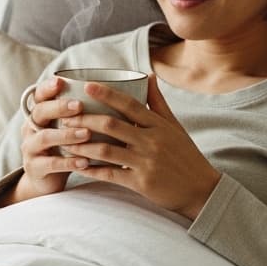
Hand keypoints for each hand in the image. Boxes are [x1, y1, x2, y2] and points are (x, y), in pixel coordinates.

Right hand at [5, 76, 91, 203]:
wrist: (47, 179)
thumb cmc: (65, 147)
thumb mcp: (69, 127)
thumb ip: (83, 112)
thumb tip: (116, 93)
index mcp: (39, 114)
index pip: (39, 95)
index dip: (47, 88)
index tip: (61, 81)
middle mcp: (31, 128)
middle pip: (40, 112)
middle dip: (59, 107)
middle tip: (79, 105)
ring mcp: (30, 148)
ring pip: (44, 138)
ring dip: (66, 135)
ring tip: (86, 134)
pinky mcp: (35, 168)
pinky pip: (51, 164)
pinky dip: (69, 162)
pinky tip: (85, 161)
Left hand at [59, 75, 220, 219]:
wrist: (201, 190)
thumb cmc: (185, 155)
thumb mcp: (174, 126)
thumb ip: (158, 102)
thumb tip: (148, 75)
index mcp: (159, 125)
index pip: (129, 104)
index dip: (106, 94)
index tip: (86, 86)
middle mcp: (152, 141)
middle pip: (111, 125)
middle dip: (85, 120)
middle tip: (66, 117)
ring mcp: (146, 162)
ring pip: (106, 151)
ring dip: (82, 146)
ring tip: (64, 141)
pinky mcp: (141, 183)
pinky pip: (111, 174)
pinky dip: (92, 170)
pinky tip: (78, 166)